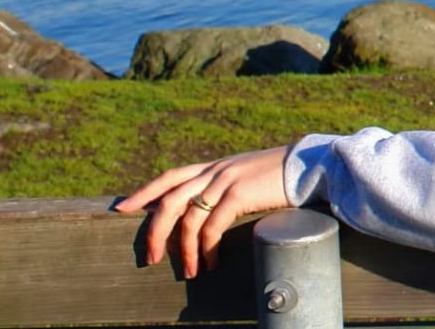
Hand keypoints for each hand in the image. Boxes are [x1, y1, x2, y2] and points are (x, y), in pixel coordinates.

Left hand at [114, 145, 292, 278]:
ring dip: (186, 250)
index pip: (170, 177)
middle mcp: (215, 171)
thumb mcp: (249, 176)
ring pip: (189, 219)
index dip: (144, 192)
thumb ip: (229, 186)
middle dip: (155, 232)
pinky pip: (212, 226)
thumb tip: (213, 207)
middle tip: (151, 258)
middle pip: (169, 201)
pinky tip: (212, 261)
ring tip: (190, 271)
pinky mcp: (240, 194)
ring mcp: (226, 181)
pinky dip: (207, 248)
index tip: (123, 208)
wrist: (311, 164)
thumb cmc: (284, 175)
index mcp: (215, 166)